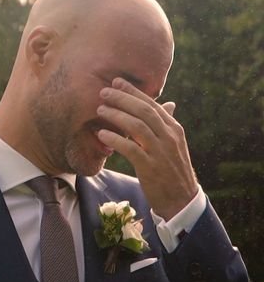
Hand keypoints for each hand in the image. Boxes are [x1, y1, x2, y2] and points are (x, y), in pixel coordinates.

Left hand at [96, 77, 197, 219]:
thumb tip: (169, 103)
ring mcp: (161, 152)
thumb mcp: (174, 144)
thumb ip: (167, 124)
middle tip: (104, 92)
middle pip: (144, 111)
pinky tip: (102, 134)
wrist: (181, 199)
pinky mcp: (151, 167)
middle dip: (122, 99)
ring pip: (137, 127)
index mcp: (174, 129)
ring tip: (100, 110)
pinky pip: (131, 149)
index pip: (152, 104)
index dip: (133, 92)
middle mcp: (169, 137)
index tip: (117, 82)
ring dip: (116, 116)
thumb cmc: (172, 169)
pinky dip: (115, 139)